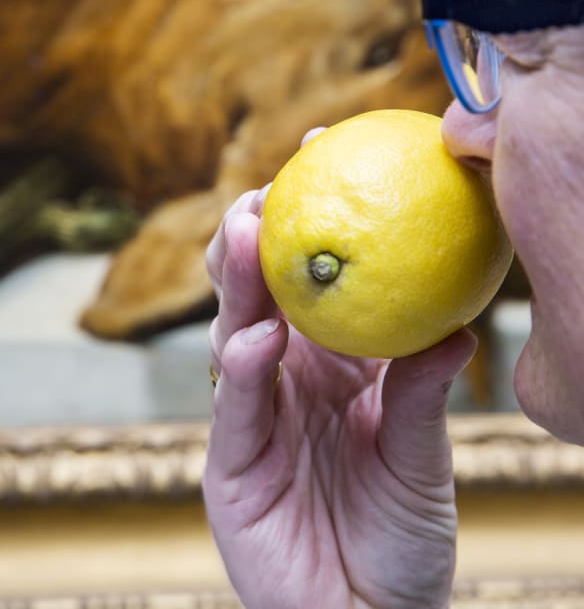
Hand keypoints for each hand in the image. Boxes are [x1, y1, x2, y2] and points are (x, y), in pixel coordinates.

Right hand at [202, 135, 476, 608]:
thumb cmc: (399, 536)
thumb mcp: (422, 454)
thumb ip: (424, 392)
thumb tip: (458, 325)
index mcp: (328, 362)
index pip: (310, 278)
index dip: (307, 216)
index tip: (318, 152)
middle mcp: (283, 375)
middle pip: (255, 290)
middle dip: (249, 236)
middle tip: (263, 192)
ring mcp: (252, 413)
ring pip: (231, 331)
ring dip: (234, 283)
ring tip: (244, 234)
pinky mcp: (229, 460)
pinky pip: (235, 406)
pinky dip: (242, 368)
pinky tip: (258, 337)